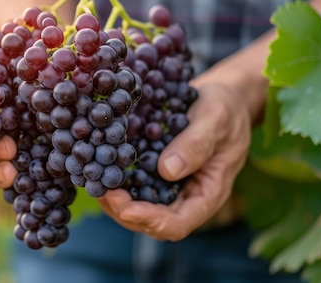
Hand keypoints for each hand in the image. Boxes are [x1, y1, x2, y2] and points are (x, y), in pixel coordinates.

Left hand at [96, 81, 251, 240]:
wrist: (222, 97)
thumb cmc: (225, 109)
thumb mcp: (215, 120)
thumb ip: (196, 145)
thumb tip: (167, 171)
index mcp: (208, 193)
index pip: (178, 223)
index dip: (151, 221)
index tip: (126, 209)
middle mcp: (186, 196)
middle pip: (152, 222)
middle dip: (123, 211)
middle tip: (101, 190)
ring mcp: (169, 186)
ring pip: (138, 206)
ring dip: (114, 199)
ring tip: (94, 179)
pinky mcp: (154, 171)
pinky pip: (133, 184)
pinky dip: (114, 179)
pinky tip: (98, 164)